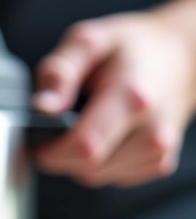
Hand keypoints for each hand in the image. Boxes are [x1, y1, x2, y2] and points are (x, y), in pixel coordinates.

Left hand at [32, 7, 195, 186]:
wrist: (181, 58)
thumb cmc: (133, 48)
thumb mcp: (89, 42)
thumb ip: (60, 71)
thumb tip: (42, 106)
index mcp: (132, 98)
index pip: (84, 147)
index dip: (50, 150)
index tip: (37, 138)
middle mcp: (152, 130)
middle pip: (88, 168)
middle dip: (61, 154)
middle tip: (58, 126)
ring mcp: (158, 150)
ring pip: (97, 177)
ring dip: (78, 159)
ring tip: (84, 124)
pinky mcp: (158, 163)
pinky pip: (112, 177)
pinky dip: (99, 162)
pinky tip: (105, 135)